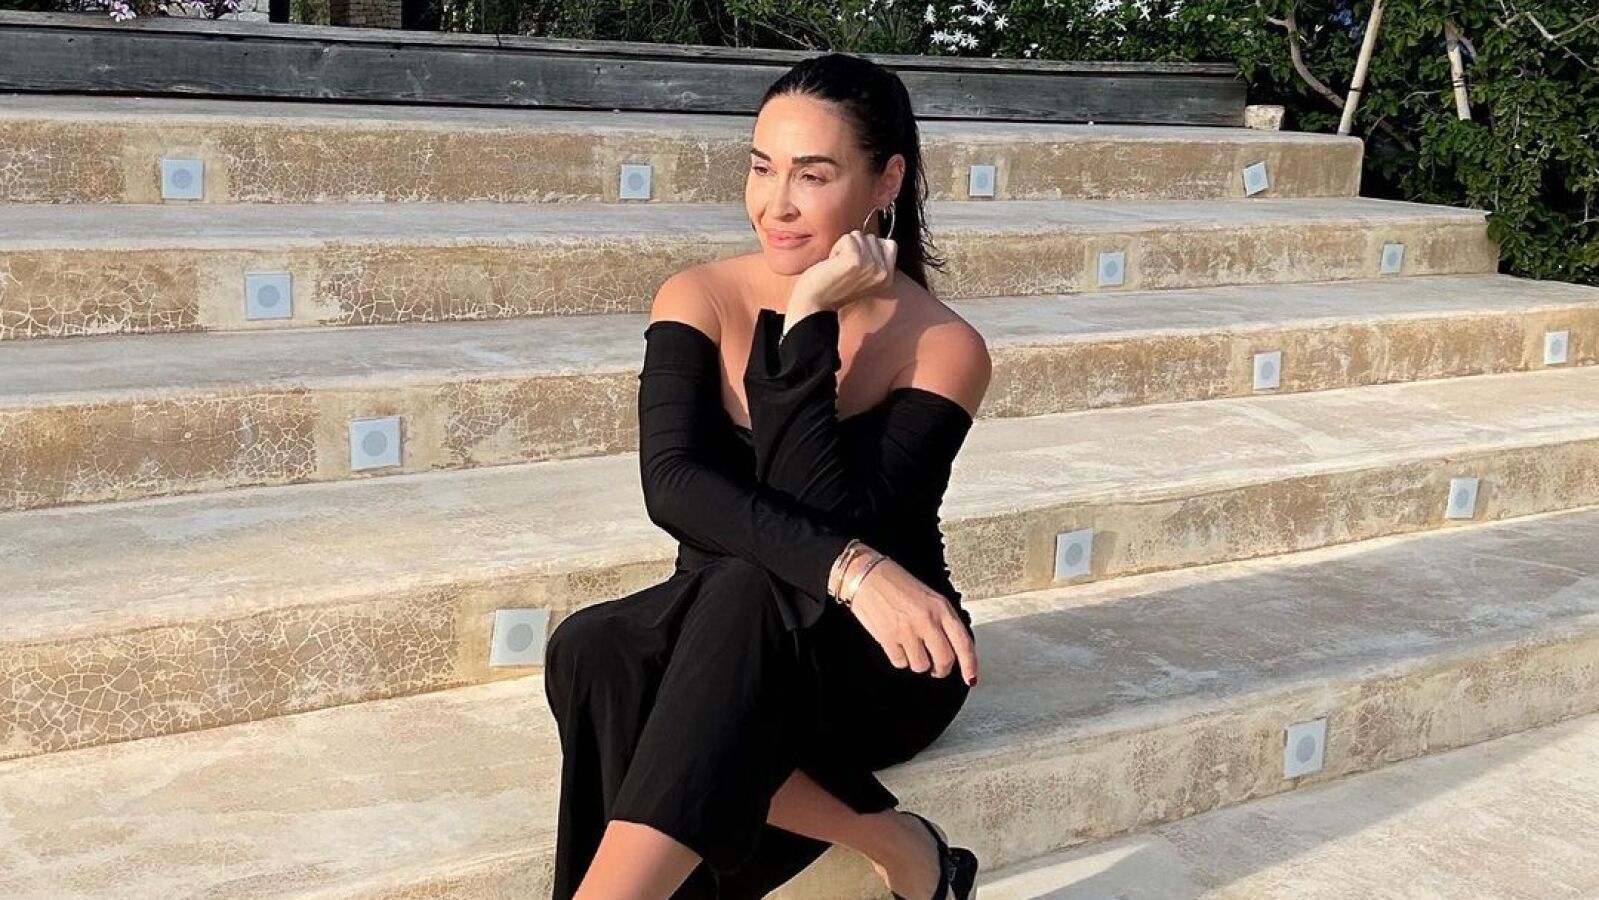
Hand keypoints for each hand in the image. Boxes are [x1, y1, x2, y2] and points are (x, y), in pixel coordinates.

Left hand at [790, 230, 898, 313]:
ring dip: (845, 248)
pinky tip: (833, 264)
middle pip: (873, 238)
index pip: (890, 244)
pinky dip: (836, 248)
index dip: (869, 247)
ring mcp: (870, 266)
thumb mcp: (864, 276)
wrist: (815, 304)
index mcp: (887, 278)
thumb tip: (873, 238)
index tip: (856, 264)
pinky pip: (847, 238)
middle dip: (855, 248)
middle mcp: (883, 272)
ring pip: (859, 236)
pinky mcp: (855, 260)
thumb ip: (874, 260)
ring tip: (839, 266)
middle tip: (845, 268)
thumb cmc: (833, 288)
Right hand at [845, 555, 978, 686]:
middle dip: (940, 669)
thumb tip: (952, 648)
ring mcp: (907, 630)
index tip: (971, 678)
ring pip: (921, 666)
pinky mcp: (888, 638)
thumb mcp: (929, 597)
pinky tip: (896, 643)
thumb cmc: (897, 583)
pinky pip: (900, 663)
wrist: (867, 575)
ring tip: (911, 647)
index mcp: (941, 608)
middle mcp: (927, 620)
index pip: (963, 643)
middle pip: (944, 660)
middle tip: (935, 667)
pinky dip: (899, 658)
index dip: (970, 665)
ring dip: (917, 662)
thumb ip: (943, 621)